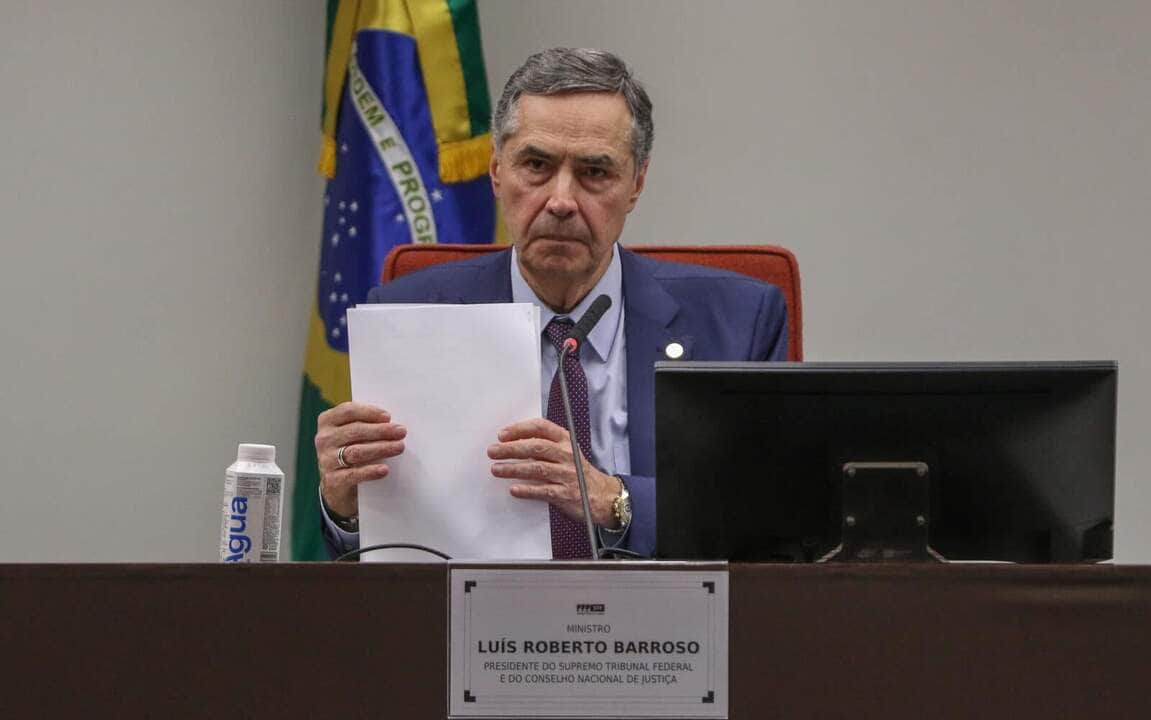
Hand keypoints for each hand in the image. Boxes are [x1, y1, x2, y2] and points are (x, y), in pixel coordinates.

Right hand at [314, 401, 406, 517]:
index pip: (348, 411)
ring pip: (356, 452)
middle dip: (381, 431)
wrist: (337, 484)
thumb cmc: (350, 450)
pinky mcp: (332, 480)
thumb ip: (365, 424)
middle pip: (355, 431)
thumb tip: (392, 422)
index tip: (388, 417)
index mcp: (327, 421)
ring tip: (399, 447)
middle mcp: (324, 439)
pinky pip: (353, 474)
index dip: (369, 412)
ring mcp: (326, 460)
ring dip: (381, 448)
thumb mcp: (352, 434)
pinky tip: (384, 469)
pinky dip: (370, 471)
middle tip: (401, 432)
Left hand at [487, 418, 620, 527]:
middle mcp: (568, 455)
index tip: (502, 435)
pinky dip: (527, 490)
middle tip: (493, 452)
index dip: (520, 429)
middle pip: (536, 447)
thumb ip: (544, 446)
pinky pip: (543, 491)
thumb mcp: (566, 452)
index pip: (541, 427)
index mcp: (566, 441)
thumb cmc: (577, 472)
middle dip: (511, 448)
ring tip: (496, 469)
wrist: (602, 496)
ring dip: (513, 469)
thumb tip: (511, 443)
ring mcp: (568, 475)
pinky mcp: (566, 494)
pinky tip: (513, 489)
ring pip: (536, 468)